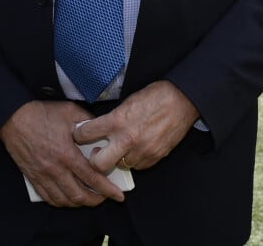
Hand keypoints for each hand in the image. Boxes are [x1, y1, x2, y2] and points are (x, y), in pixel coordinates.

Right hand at [0, 101, 124, 206]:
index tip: (118, 195)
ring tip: (89, 198)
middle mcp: (55, 169)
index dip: (107, 189)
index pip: (91, 178)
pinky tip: (68, 198)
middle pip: (78, 195)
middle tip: (105, 197)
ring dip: (79, 203)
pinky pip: (48, 197)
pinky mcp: (33, 178)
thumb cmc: (43, 113)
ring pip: (63, 199)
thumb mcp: (71, 112)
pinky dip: (61, 201)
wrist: (14, 118)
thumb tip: (101, 129)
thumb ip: (88, 122)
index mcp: (67, 154)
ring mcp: (42, 176)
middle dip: (95, 200)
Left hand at [73, 80, 199, 171]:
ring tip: (125, 146)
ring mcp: (141, 151)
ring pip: (120, 166)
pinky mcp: (154, 157)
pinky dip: (136, 158)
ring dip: (120, 158)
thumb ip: (114, 117)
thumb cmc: (156, 96)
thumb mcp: (129, 101)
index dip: (79, 134)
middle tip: (98, 152)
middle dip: (95, 160)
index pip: (86, 133)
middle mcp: (127, 139)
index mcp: (118, 120)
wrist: (183, 100)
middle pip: (98, 164)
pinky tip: (140, 146)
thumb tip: (100, 128)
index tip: (81, 134)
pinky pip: (138, 165)